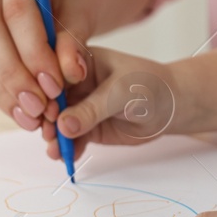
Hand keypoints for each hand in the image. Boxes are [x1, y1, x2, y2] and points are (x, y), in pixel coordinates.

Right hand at [34, 47, 185, 161]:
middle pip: (48, 98)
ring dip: (53, 136)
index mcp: (79, 59)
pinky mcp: (85, 126)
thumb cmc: (150, 85)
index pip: (53, 70)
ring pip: (56, 121)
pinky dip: (67, 148)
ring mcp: (78, 105)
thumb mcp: (120, 93)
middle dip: (45, 116)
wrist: (171, 106)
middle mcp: (74, 81)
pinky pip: (70, 138)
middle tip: (47, 132)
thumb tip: (63, 125)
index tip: (45, 107)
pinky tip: (66, 156)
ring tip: (56, 149)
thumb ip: (92, 108)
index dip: (45, 88)